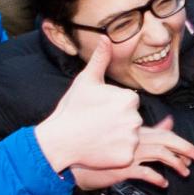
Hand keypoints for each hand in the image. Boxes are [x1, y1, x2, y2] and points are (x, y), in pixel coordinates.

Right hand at [34, 43, 145, 174]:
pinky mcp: (127, 157)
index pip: (128, 102)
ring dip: (116, 137)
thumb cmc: (72, 108)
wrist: (59, 139)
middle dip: (116, 122)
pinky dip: (115, 153)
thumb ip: (100, 58)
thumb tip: (105, 37)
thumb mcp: (86, 80)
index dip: (112, 106)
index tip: (97, 110)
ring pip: (129, 137)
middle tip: (95, 123)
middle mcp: (135, 118)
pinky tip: (100, 148)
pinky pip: (126, 154)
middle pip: (130, 119)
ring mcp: (132, 139)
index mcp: (128, 98)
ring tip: (97, 135)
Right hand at [71, 118, 193, 190]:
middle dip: (187, 150)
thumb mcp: (125, 133)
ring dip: (176, 164)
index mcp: (135, 130)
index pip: (166, 133)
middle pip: (168, 141)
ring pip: (160, 155)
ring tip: (185, 173)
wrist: (73, 155)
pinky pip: (145, 173)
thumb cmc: (98, 143)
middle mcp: (135, 139)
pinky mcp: (122, 167)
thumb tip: (170, 122)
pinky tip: (163, 184)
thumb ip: (150, 129)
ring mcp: (129, 153)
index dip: (182, 142)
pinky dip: (156, 178)